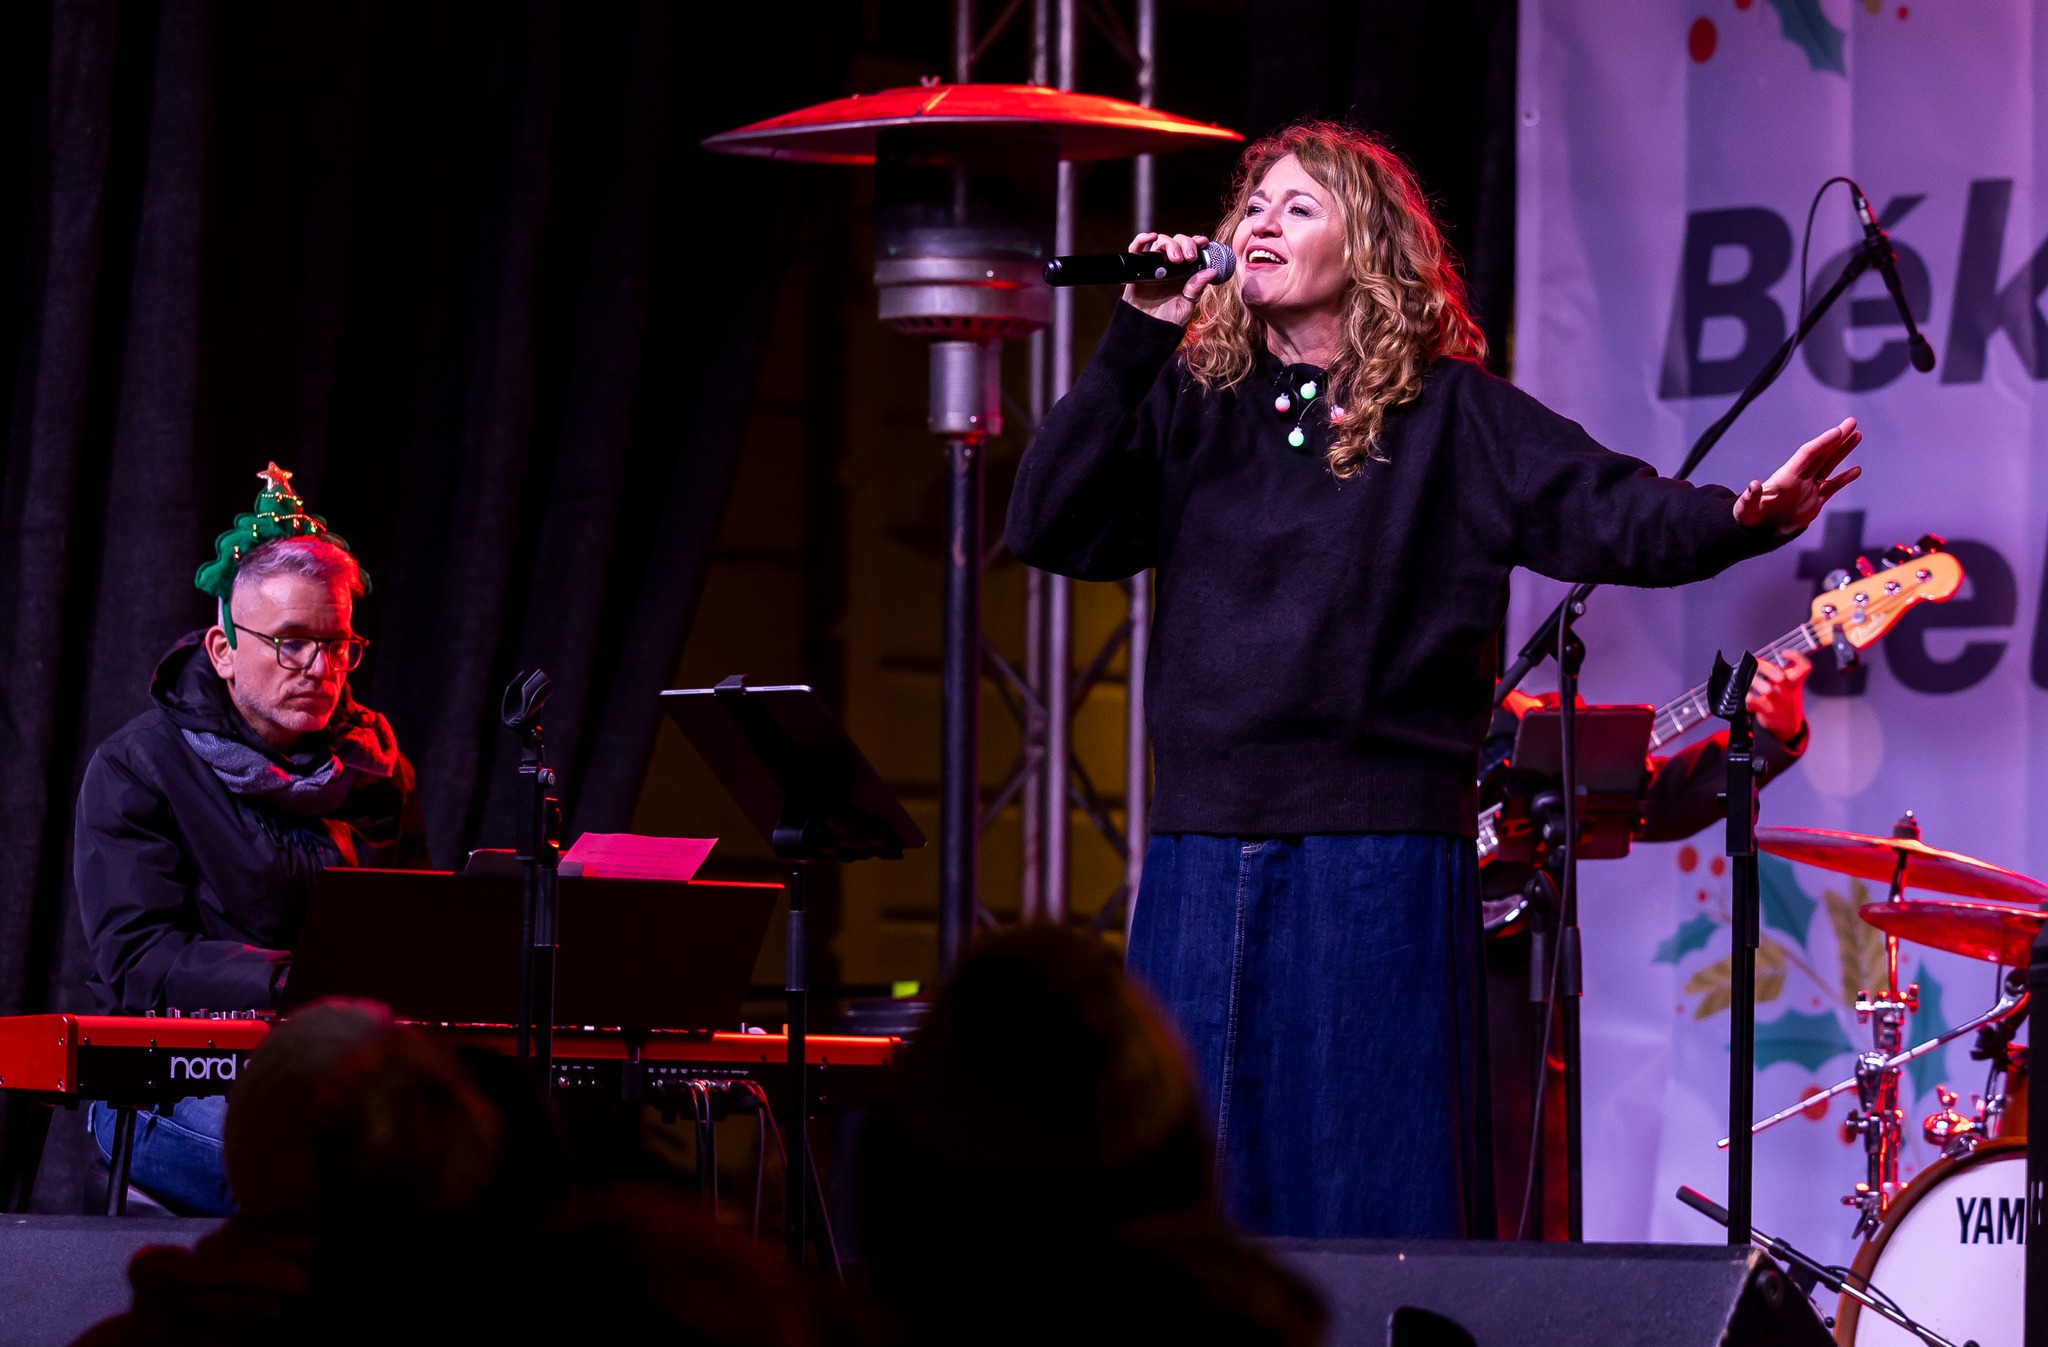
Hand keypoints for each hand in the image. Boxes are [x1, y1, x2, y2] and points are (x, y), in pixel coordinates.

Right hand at [1121, 231, 1220, 326]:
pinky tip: (1152, 237)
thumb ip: (1196, 288)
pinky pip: (1137, 249)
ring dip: (1170, 244)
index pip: (1191, 250)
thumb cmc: (1167, 322)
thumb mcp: (1186, 305)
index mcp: (1184, 274)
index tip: (1204, 242)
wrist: (1146, 332)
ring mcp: (1154, 267)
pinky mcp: (1138, 269)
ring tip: (1176, 258)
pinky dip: (1142, 239)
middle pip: (1177, 242)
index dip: (1197, 243)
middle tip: (1189, 257)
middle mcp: (1169, 267)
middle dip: (1186, 244)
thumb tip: (1211, 271)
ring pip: (1161, 242)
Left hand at [1732, 417, 1862, 531]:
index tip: (1838, 431)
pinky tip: (1856, 470)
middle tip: (1852, 422)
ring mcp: (1807, 489)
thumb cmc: (1748, 518)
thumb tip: (1753, 485)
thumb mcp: (1745, 509)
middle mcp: (1798, 479)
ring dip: (1843, 451)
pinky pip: (1832, 487)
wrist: (1756, 533)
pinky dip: (1844, 479)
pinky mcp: (1813, 502)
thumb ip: (1750, 498)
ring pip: (1829, 466)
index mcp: (1785, 477)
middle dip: (1837, 439)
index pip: (1807, 454)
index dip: (1822, 442)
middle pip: (1821, 454)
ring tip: (1857, 435)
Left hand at [1746, 649, 1809, 742]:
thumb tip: (1756, 660)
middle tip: (1753, 662)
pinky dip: (1745, 694)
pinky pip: (1752, 700)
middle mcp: (1788, 690)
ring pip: (1766, 689)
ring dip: (1752, 680)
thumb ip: (1780, 670)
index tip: (1784, 652)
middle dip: (1763, 667)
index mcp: (1795, 681)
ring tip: (1744, 677)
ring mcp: (1777, 701)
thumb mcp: (1790, 684)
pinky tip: (1742, 690)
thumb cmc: (1784, 699)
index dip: (1797, 656)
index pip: (1805, 667)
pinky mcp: (1766, 710)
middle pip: (1779, 676)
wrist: (1787, 724)